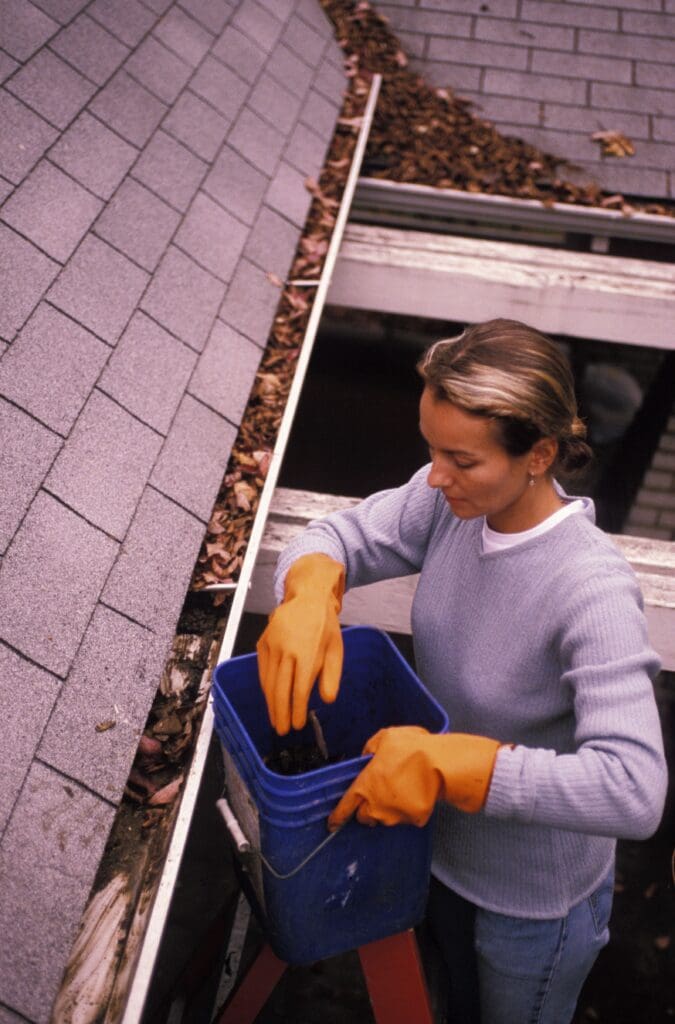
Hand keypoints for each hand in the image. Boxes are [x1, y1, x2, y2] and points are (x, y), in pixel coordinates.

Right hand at [257, 554, 344, 734]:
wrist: (307, 597)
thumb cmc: (325, 626)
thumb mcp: (336, 649)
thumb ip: (332, 676)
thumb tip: (327, 700)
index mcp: (308, 654)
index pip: (299, 690)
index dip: (297, 710)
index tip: (298, 725)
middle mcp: (287, 651)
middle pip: (280, 689)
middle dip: (280, 713)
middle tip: (282, 730)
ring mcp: (272, 646)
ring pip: (268, 682)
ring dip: (271, 704)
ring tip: (275, 719)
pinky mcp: (263, 642)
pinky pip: (262, 670)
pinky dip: (265, 686)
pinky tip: (269, 698)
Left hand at [328, 727, 500, 829]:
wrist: (441, 765)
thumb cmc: (410, 748)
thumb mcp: (385, 737)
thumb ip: (370, 749)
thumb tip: (367, 757)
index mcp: (365, 786)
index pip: (345, 807)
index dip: (337, 816)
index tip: (332, 824)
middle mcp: (376, 806)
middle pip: (364, 816)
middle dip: (368, 808)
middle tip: (380, 792)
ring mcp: (395, 816)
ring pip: (385, 817)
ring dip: (388, 808)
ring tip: (403, 788)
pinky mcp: (413, 821)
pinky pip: (407, 816)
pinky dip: (409, 808)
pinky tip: (417, 793)